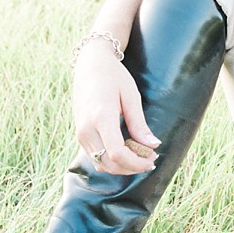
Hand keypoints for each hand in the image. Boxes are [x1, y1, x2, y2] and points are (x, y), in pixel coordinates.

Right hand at [71, 47, 158, 174]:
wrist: (89, 65)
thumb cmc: (114, 76)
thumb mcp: (131, 96)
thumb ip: (139, 124)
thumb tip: (153, 145)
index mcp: (101, 117)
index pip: (117, 153)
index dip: (136, 163)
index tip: (152, 160)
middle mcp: (86, 129)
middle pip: (109, 164)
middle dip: (132, 167)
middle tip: (151, 160)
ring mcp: (80, 133)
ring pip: (100, 164)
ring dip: (122, 166)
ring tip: (141, 156)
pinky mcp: (80, 135)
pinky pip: (95, 157)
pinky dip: (111, 160)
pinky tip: (127, 151)